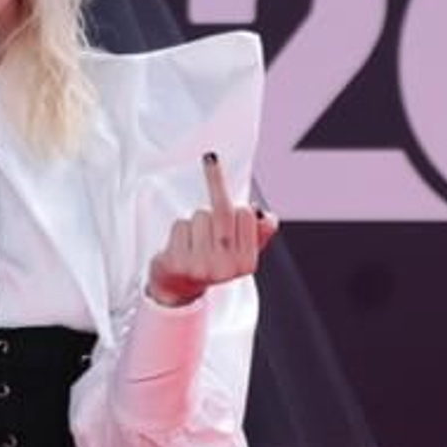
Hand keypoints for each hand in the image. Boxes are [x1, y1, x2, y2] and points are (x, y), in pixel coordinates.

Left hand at [145, 153, 277, 306]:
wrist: (178, 288)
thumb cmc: (211, 261)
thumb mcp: (239, 249)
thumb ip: (258, 233)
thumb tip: (268, 219)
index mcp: (247, 263)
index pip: (246, 214)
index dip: (239, 206)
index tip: (235, 197)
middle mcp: (225, 268)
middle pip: (223, 211)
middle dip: (216, 182)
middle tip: (210, 158)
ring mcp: (200, 267)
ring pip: (200, 216)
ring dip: (195, 220)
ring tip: (193, 240)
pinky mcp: (177, 263)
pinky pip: (180, 225)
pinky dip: (178, 229)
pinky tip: (179, 246)